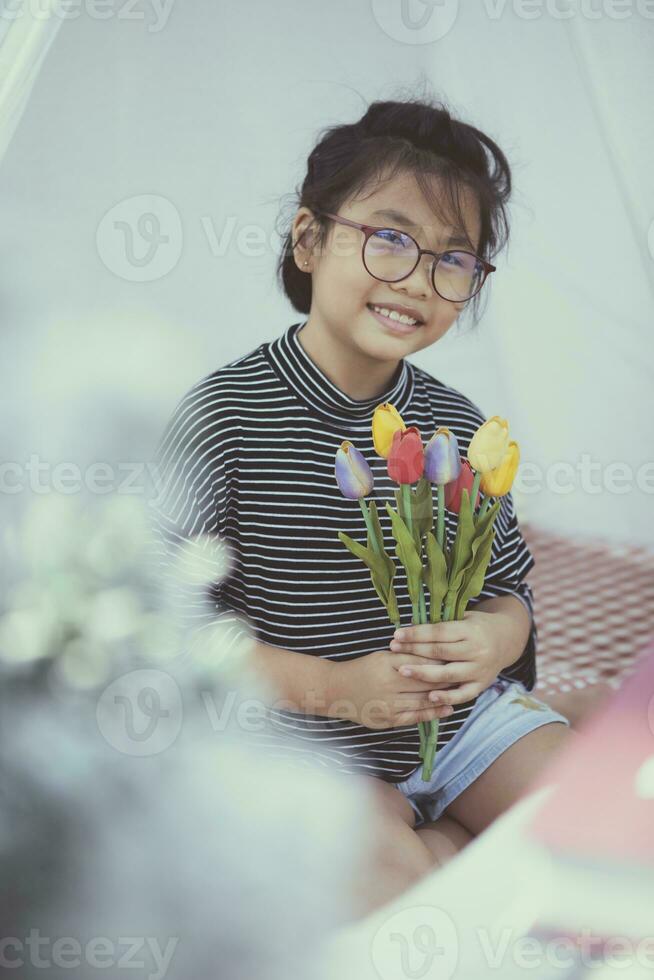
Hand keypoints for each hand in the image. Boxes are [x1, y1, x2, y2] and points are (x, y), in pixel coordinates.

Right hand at [326, 650, 454, 729]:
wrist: (336, 690)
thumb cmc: (361, 669)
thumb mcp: (382, 657)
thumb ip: (405, 656)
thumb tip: (432, 655)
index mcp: (387, 664)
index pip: (420, 662)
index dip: (439, 662)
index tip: (456, 659)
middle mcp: (389, 684)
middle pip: (424, 682)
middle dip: (446, 680)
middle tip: (464, 676)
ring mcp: (388, 704)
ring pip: (422, 701)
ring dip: (442, 698)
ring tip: (459, 695)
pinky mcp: (387, 720)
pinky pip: (414, 717)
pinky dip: (431, 714)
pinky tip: (444, 710)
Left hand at [388, 610, 512, 706]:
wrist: (507, 639)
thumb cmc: (477, 626)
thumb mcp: (463, 617)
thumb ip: (440, 623)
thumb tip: (410, 624)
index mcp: (471, 630)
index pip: (439, 633)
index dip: (417, 634)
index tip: (397, 634)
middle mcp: (477, 650)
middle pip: (441, 652)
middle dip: (415, 651)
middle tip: (393, 649)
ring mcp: (480, 670)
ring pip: (448, 674)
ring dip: (424, 674)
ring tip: (402, 671)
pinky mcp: (482, 685)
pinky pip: (463, 695)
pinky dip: (447, 697)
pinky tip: (430, 697)